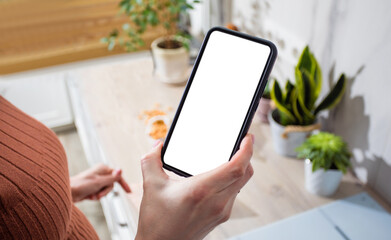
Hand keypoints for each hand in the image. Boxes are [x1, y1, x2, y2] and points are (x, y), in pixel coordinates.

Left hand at [70, 164, 130, 201]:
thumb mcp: (100, 182)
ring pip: (105, 190)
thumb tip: (121, 170)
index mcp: (103, 168)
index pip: (117, 176)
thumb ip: (112, 177)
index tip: (129, 192)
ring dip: (100, 195)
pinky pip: (99, 193)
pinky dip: (95, 196)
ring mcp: (96, 180)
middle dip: (105, 191)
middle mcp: (100, 173)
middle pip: (111, 185)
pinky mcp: (92, 186)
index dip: (123, 184)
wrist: (68, 192)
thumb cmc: (82, 185)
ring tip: (92, 195)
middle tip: (98, 194)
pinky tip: (88, 196)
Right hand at [135, 134, 253, 239]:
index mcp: (201, 190)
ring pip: (241, 185)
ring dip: (240, 169)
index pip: (236, 168)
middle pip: (245, 174)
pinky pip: (234, 194)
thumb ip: (151, 160)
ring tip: (232, 156)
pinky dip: (233, 181)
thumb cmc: (156, 221)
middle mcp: (216, 202)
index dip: (246, 150)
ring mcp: (221, 212)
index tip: (247, 138)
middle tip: (242, 142)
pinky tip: (221, 175)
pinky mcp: (220, 217)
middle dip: (247, 155)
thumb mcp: (151, 185)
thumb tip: (158, 145)